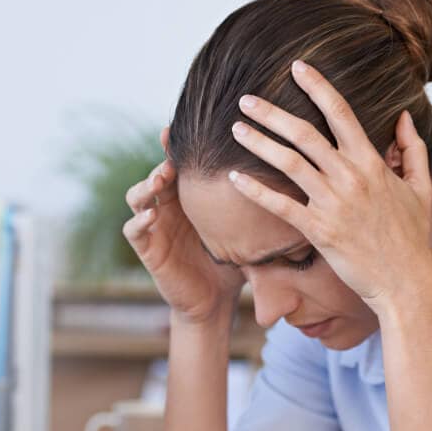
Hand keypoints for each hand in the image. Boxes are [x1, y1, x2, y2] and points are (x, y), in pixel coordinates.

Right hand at [123, 126, 244, 323]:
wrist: (215, 303)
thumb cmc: (232, 266)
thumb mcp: (246, 234)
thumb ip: (259, 211)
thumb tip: (297, 186)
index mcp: (191, 198)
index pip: (183, 164)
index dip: (184, 146)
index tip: (194, 127)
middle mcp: (169, 207)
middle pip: (157, 171)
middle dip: (164, 157)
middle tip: (173, 146)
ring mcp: (155, 226)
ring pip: (137, 196)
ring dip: (146, 184)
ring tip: (161, 177)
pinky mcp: (148, 249)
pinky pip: (134, 230)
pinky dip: (139, 220)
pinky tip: (152, 215)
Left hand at [228, 61, 431, 318]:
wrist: (406, 282)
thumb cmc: (413, 238)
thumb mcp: (422, 188)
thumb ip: (413, 149)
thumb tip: (404, 118)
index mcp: (372, 163)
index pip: (341, 112)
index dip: (317, 86)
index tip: (297, 67)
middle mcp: (351, 177)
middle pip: (304, 133)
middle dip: (272, 112)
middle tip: (246, 99)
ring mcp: (334, 204)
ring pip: (289, 163)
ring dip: (259, 143)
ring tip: (236, 129)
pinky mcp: (320, 231)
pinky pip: (281, 206)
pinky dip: (256, 191)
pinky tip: (234, 178)